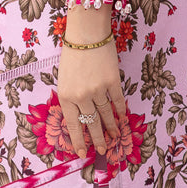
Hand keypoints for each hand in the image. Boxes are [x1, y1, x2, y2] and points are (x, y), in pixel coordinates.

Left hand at [58, 5, 128, 156]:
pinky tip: (122, 119)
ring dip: (111, 127)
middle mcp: (82, 96)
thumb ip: (71, 97)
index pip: (73, 125)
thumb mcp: (64, 78)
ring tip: (114, 137)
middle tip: (101, 150)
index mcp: (66, 96)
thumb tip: (80, 115)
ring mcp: (98, 89)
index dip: (78, 141)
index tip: (82, 153)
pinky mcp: (113, 81)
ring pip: (106, 114)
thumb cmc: (72, 54)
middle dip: (97, 139)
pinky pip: (118, 101)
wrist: (87, 33)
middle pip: (91, 123)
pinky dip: (121, 111)